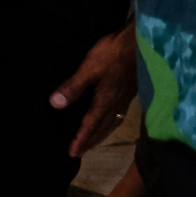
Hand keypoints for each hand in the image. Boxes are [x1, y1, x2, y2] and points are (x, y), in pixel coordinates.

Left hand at [50, 25, 139, 157]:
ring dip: (101, 134)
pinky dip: (111, 123)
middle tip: (80, 153)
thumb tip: (55, 104)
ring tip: (93, 142)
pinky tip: (109, 120)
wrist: (140, 43)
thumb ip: (73, 87)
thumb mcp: (89, 69)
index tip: (73, 153)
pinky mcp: (130, 91)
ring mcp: (125, 98)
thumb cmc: (113, 54)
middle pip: (103, 128)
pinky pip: (118, 115)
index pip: (90, 125)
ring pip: (112, 123)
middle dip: (91, 141)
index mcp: (105, 101)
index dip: (81, 139)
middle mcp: (117, 104)